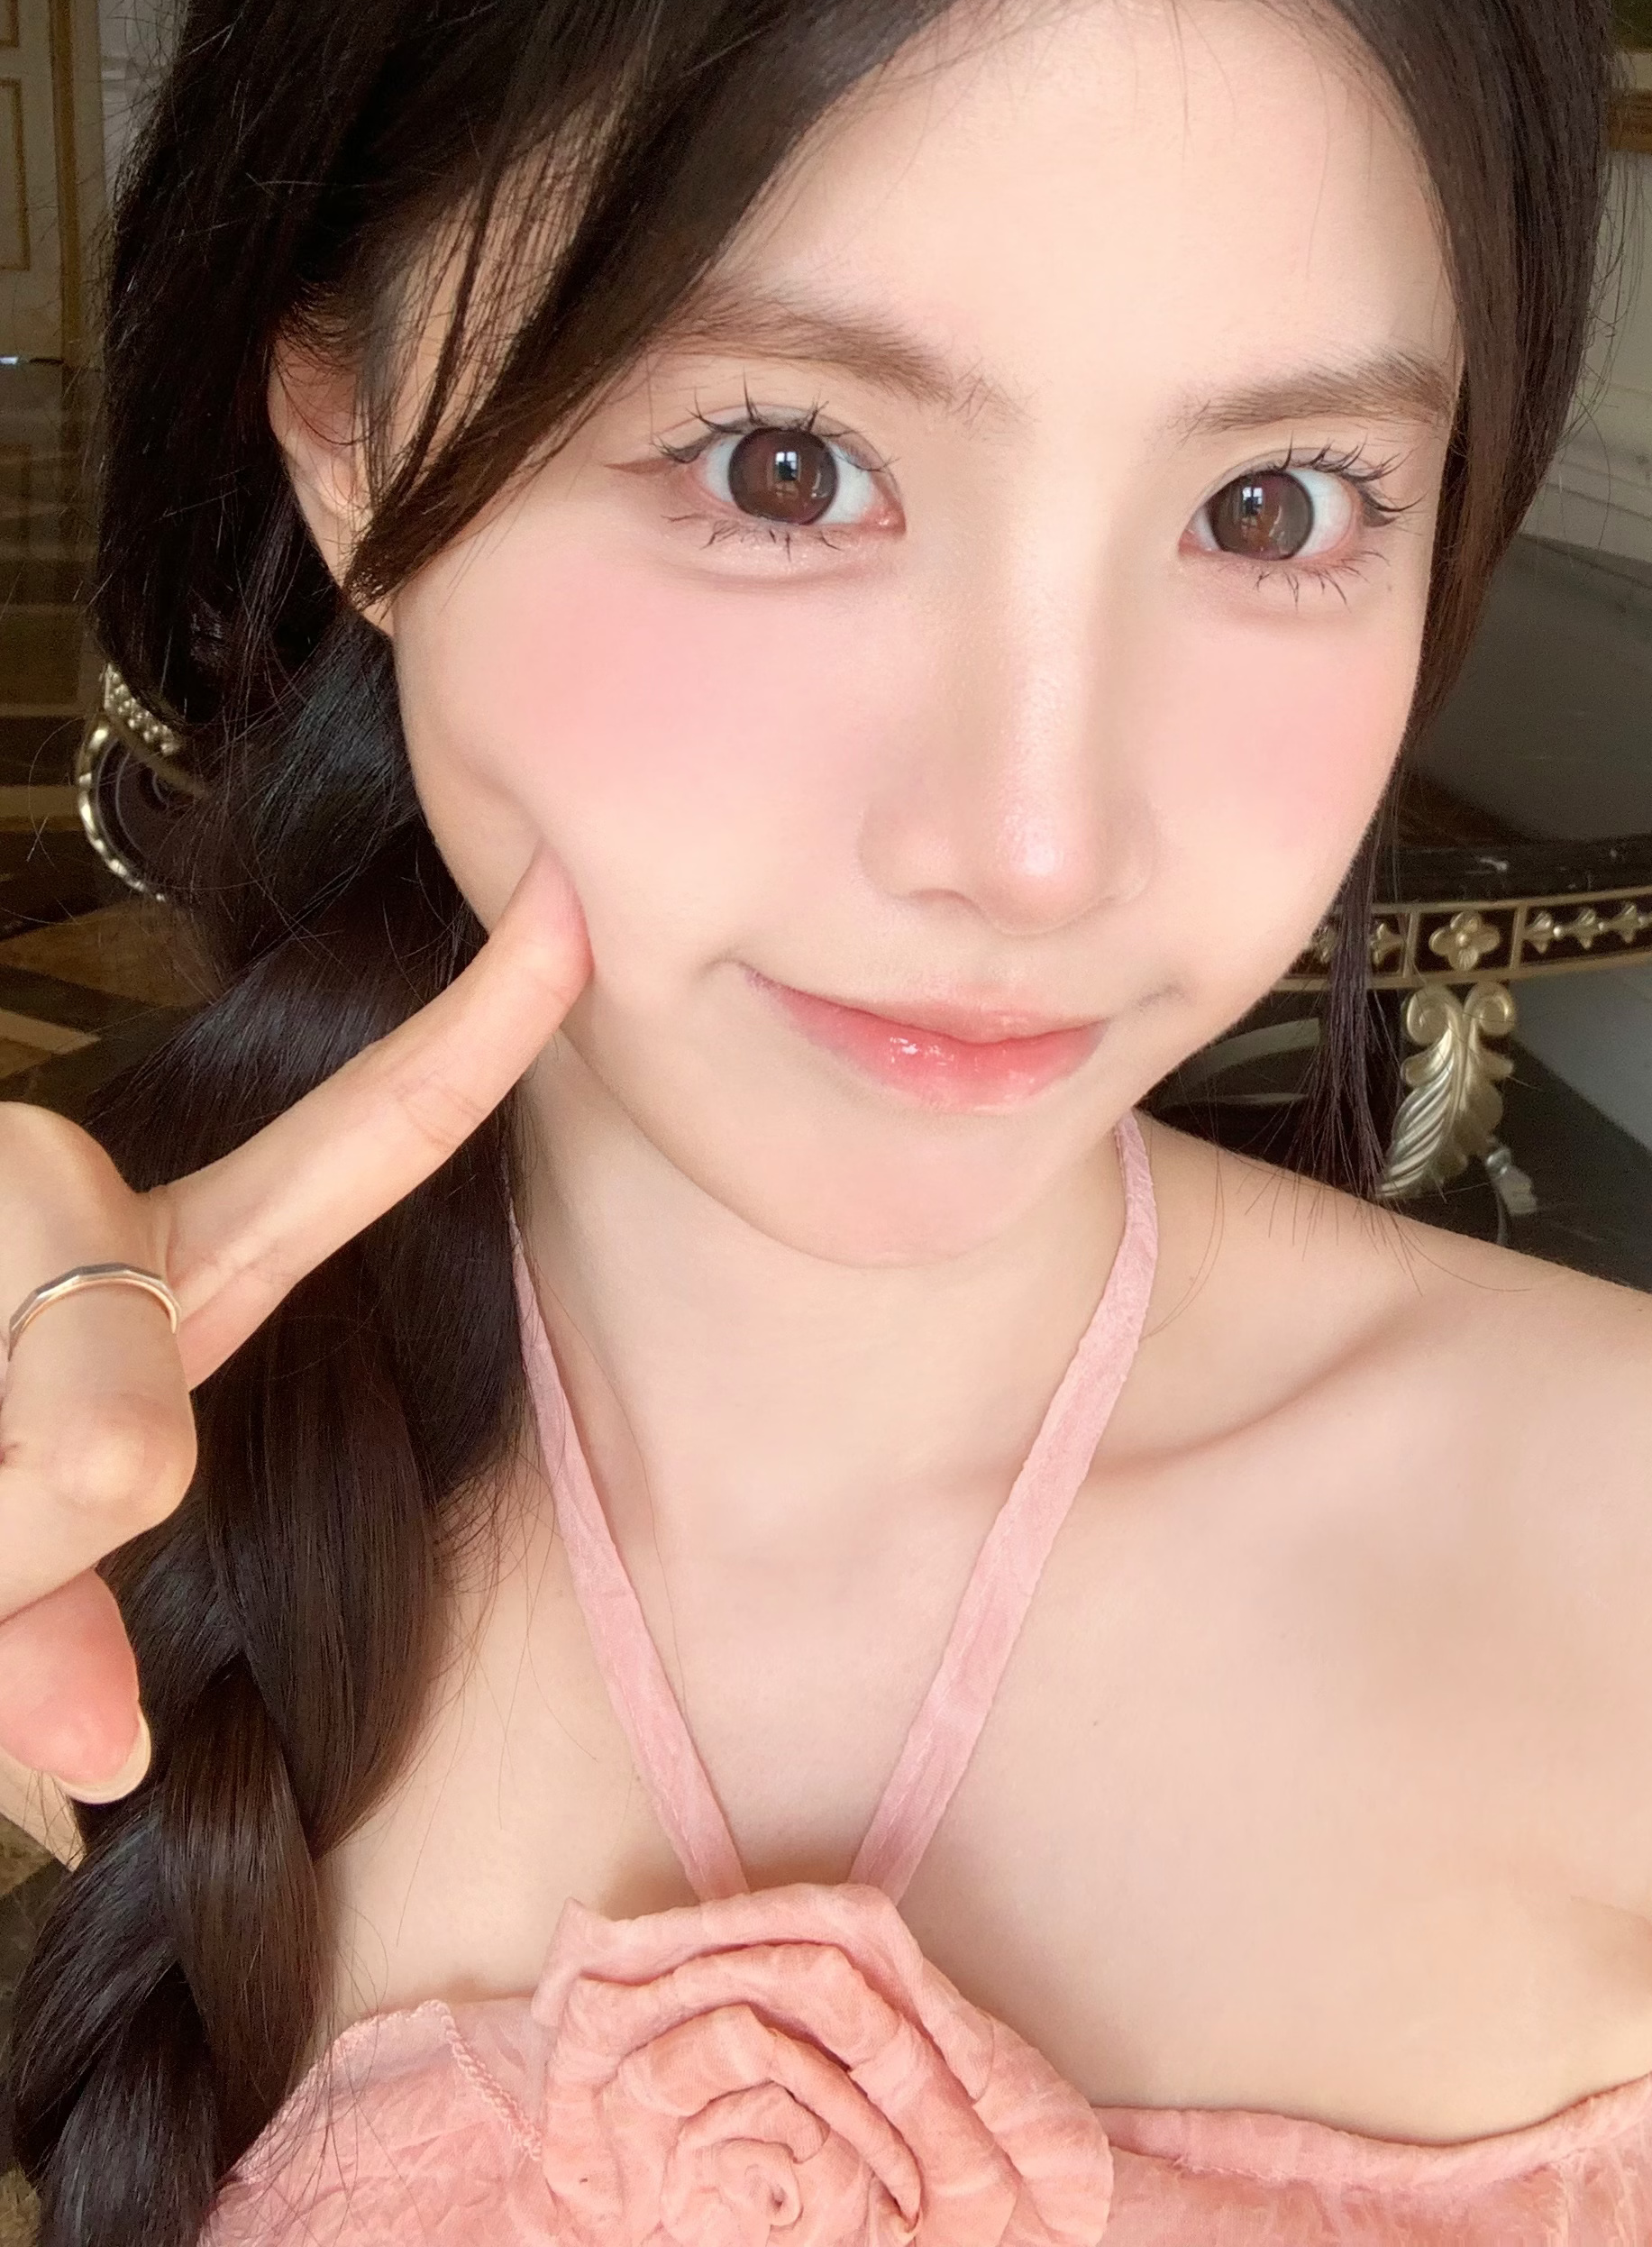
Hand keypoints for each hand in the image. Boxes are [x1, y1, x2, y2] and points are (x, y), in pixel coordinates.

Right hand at [0, 849, 589, 1801]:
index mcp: (166, 1271)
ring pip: (55, 1460)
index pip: (360, 1146)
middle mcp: (83, 1198)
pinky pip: (1, 1432)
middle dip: (25, 1553)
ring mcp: (11, 1176)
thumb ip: (34, 1640)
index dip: (479, 1033)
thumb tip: (105, 1759)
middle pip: (124, 1453)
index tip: (578, 908)